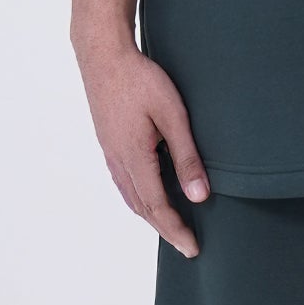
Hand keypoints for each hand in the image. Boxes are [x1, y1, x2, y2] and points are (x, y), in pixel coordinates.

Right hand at [76, 38, 209, 257]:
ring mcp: (110, 153)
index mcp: (134, 158)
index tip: (193, 248)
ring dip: (151, 216)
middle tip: (186, 246)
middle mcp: (118, 161)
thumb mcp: (173, 115)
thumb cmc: (141, 79)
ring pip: (131, 197)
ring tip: (171, 227)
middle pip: (142, 208)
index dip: (176, 229)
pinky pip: (124, 183)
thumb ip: (187, 156)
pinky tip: (149, 197)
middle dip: (165, 229)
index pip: (158, 207)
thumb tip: (200, 196)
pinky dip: (140, 199)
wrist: (103, 56)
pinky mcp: (109, 144)